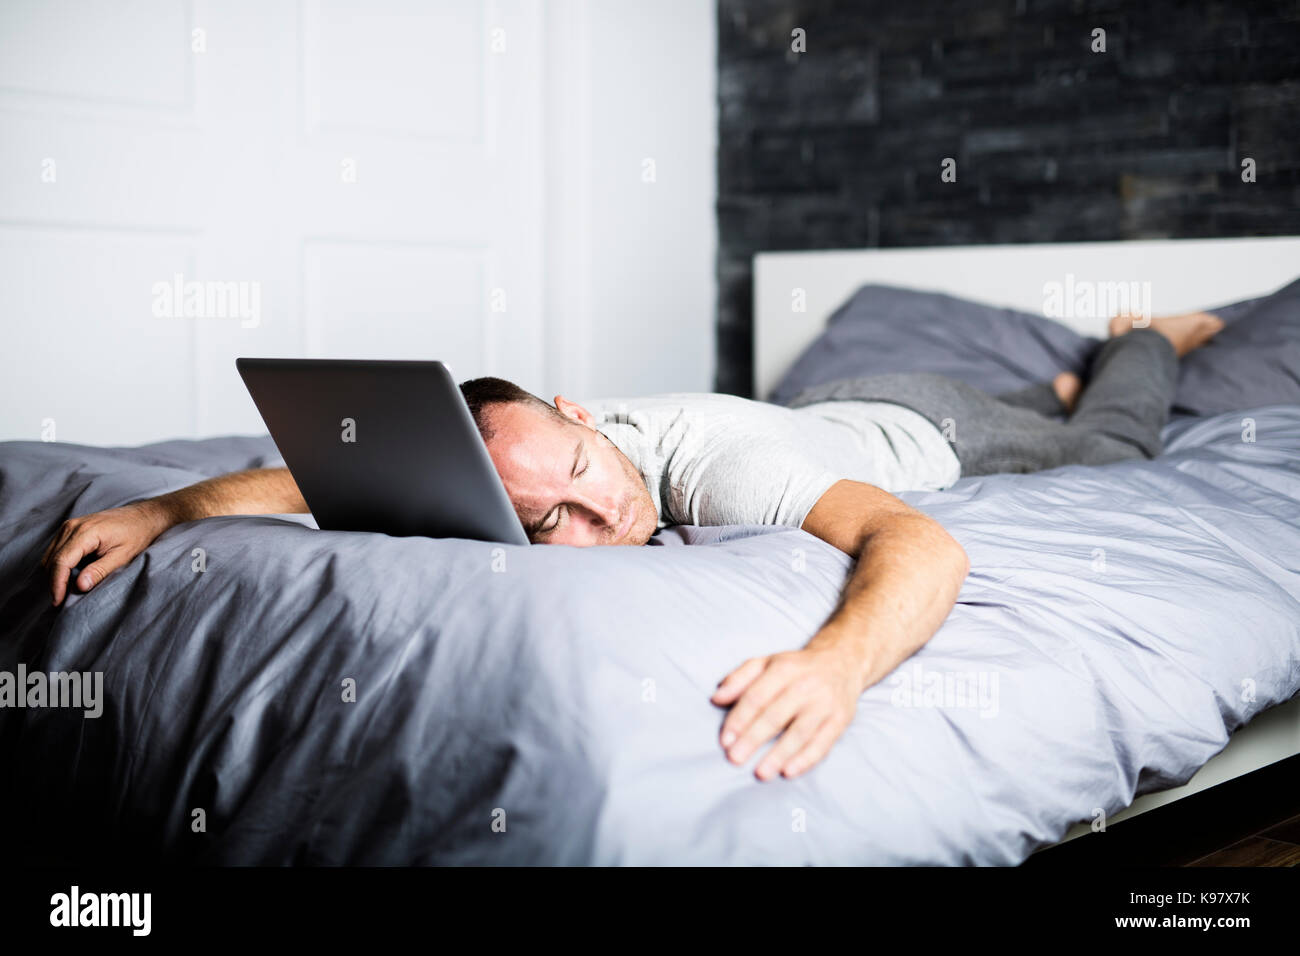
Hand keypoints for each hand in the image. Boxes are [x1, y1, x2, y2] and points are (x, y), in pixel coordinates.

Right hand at [41, 499, 174, 605]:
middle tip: (61, 601)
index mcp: (85, 532)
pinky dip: (58, 565)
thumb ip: (100, 571)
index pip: (62, 562)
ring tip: (65, 591)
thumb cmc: (137, 534)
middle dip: (54, 582)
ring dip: (54, 574)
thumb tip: (79, 586)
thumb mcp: (122, 556)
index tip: (57, 602)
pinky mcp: (70, 528)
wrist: (143, 516)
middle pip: (52, 560)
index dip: (57, 584)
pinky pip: (56, 550)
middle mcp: (72, 526)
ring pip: (50, 555)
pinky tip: (70, 576)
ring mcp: (69, 525)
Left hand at [711, 644, 863, 780]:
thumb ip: (739, 678)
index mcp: (784, 668)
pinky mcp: (841, 719)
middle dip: (753, 739)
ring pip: (800, 733)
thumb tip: (716, 698)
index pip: (757, 696)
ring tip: (761, 773)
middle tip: (735, 758)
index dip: (739, 719)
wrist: (841, 661)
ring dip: (779, 755)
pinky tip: (789, 771)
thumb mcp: (766, 663)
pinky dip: (806, 759)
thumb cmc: (795, 668)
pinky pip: (823, 743)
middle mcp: (806, 685)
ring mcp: (825, 703)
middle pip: (775, 716)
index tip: (725, 740)